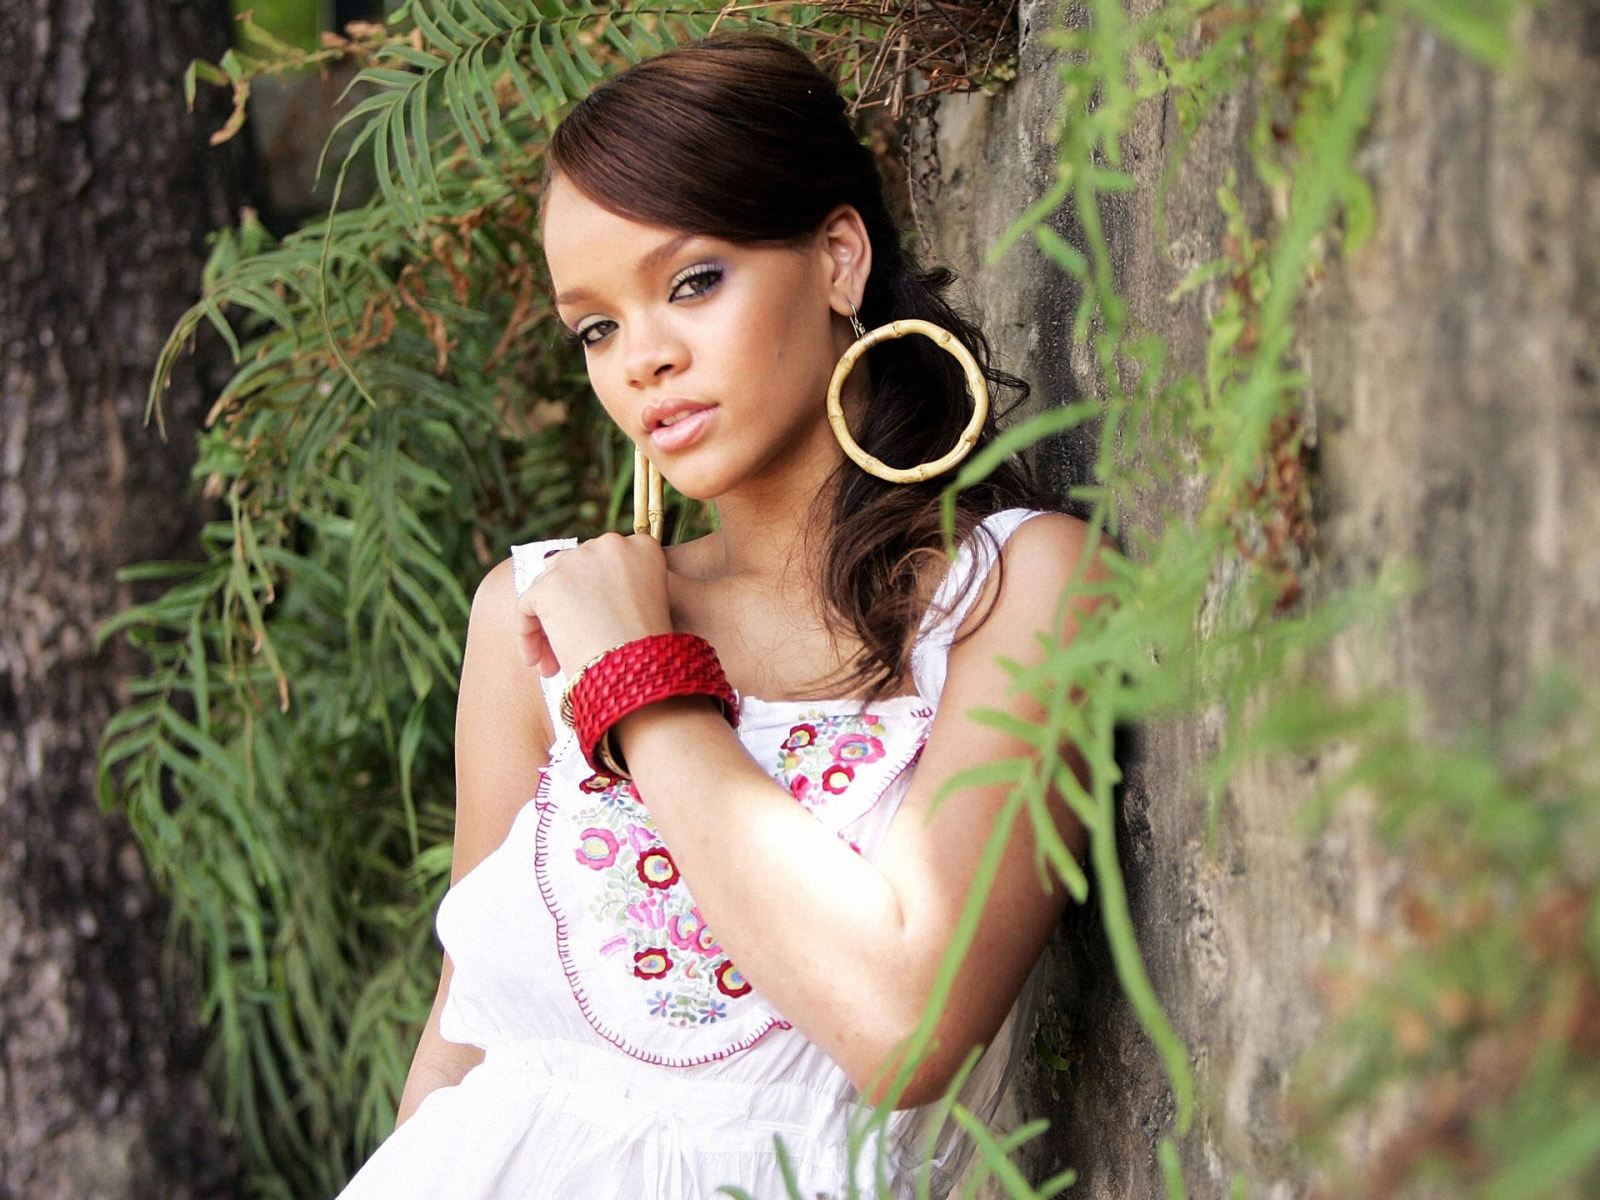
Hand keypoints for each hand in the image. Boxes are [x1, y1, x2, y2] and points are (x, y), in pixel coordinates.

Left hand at [515, 533, 673, 677]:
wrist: (641, 675)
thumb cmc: (650, 654)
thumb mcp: (645, 607)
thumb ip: (619, 586)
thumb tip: (572, 585)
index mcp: (643, 548)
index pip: (604, 560)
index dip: (594, 593)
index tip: (597, 624)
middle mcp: (610, 545)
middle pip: (573, 570)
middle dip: (569, 608)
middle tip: (572, 646)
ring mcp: (577, 561)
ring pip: (548, 588)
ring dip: (548, 623)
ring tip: (552, 663)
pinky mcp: (548, 585)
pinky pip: (527, 607)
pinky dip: (528, 634)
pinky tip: (538, 663)